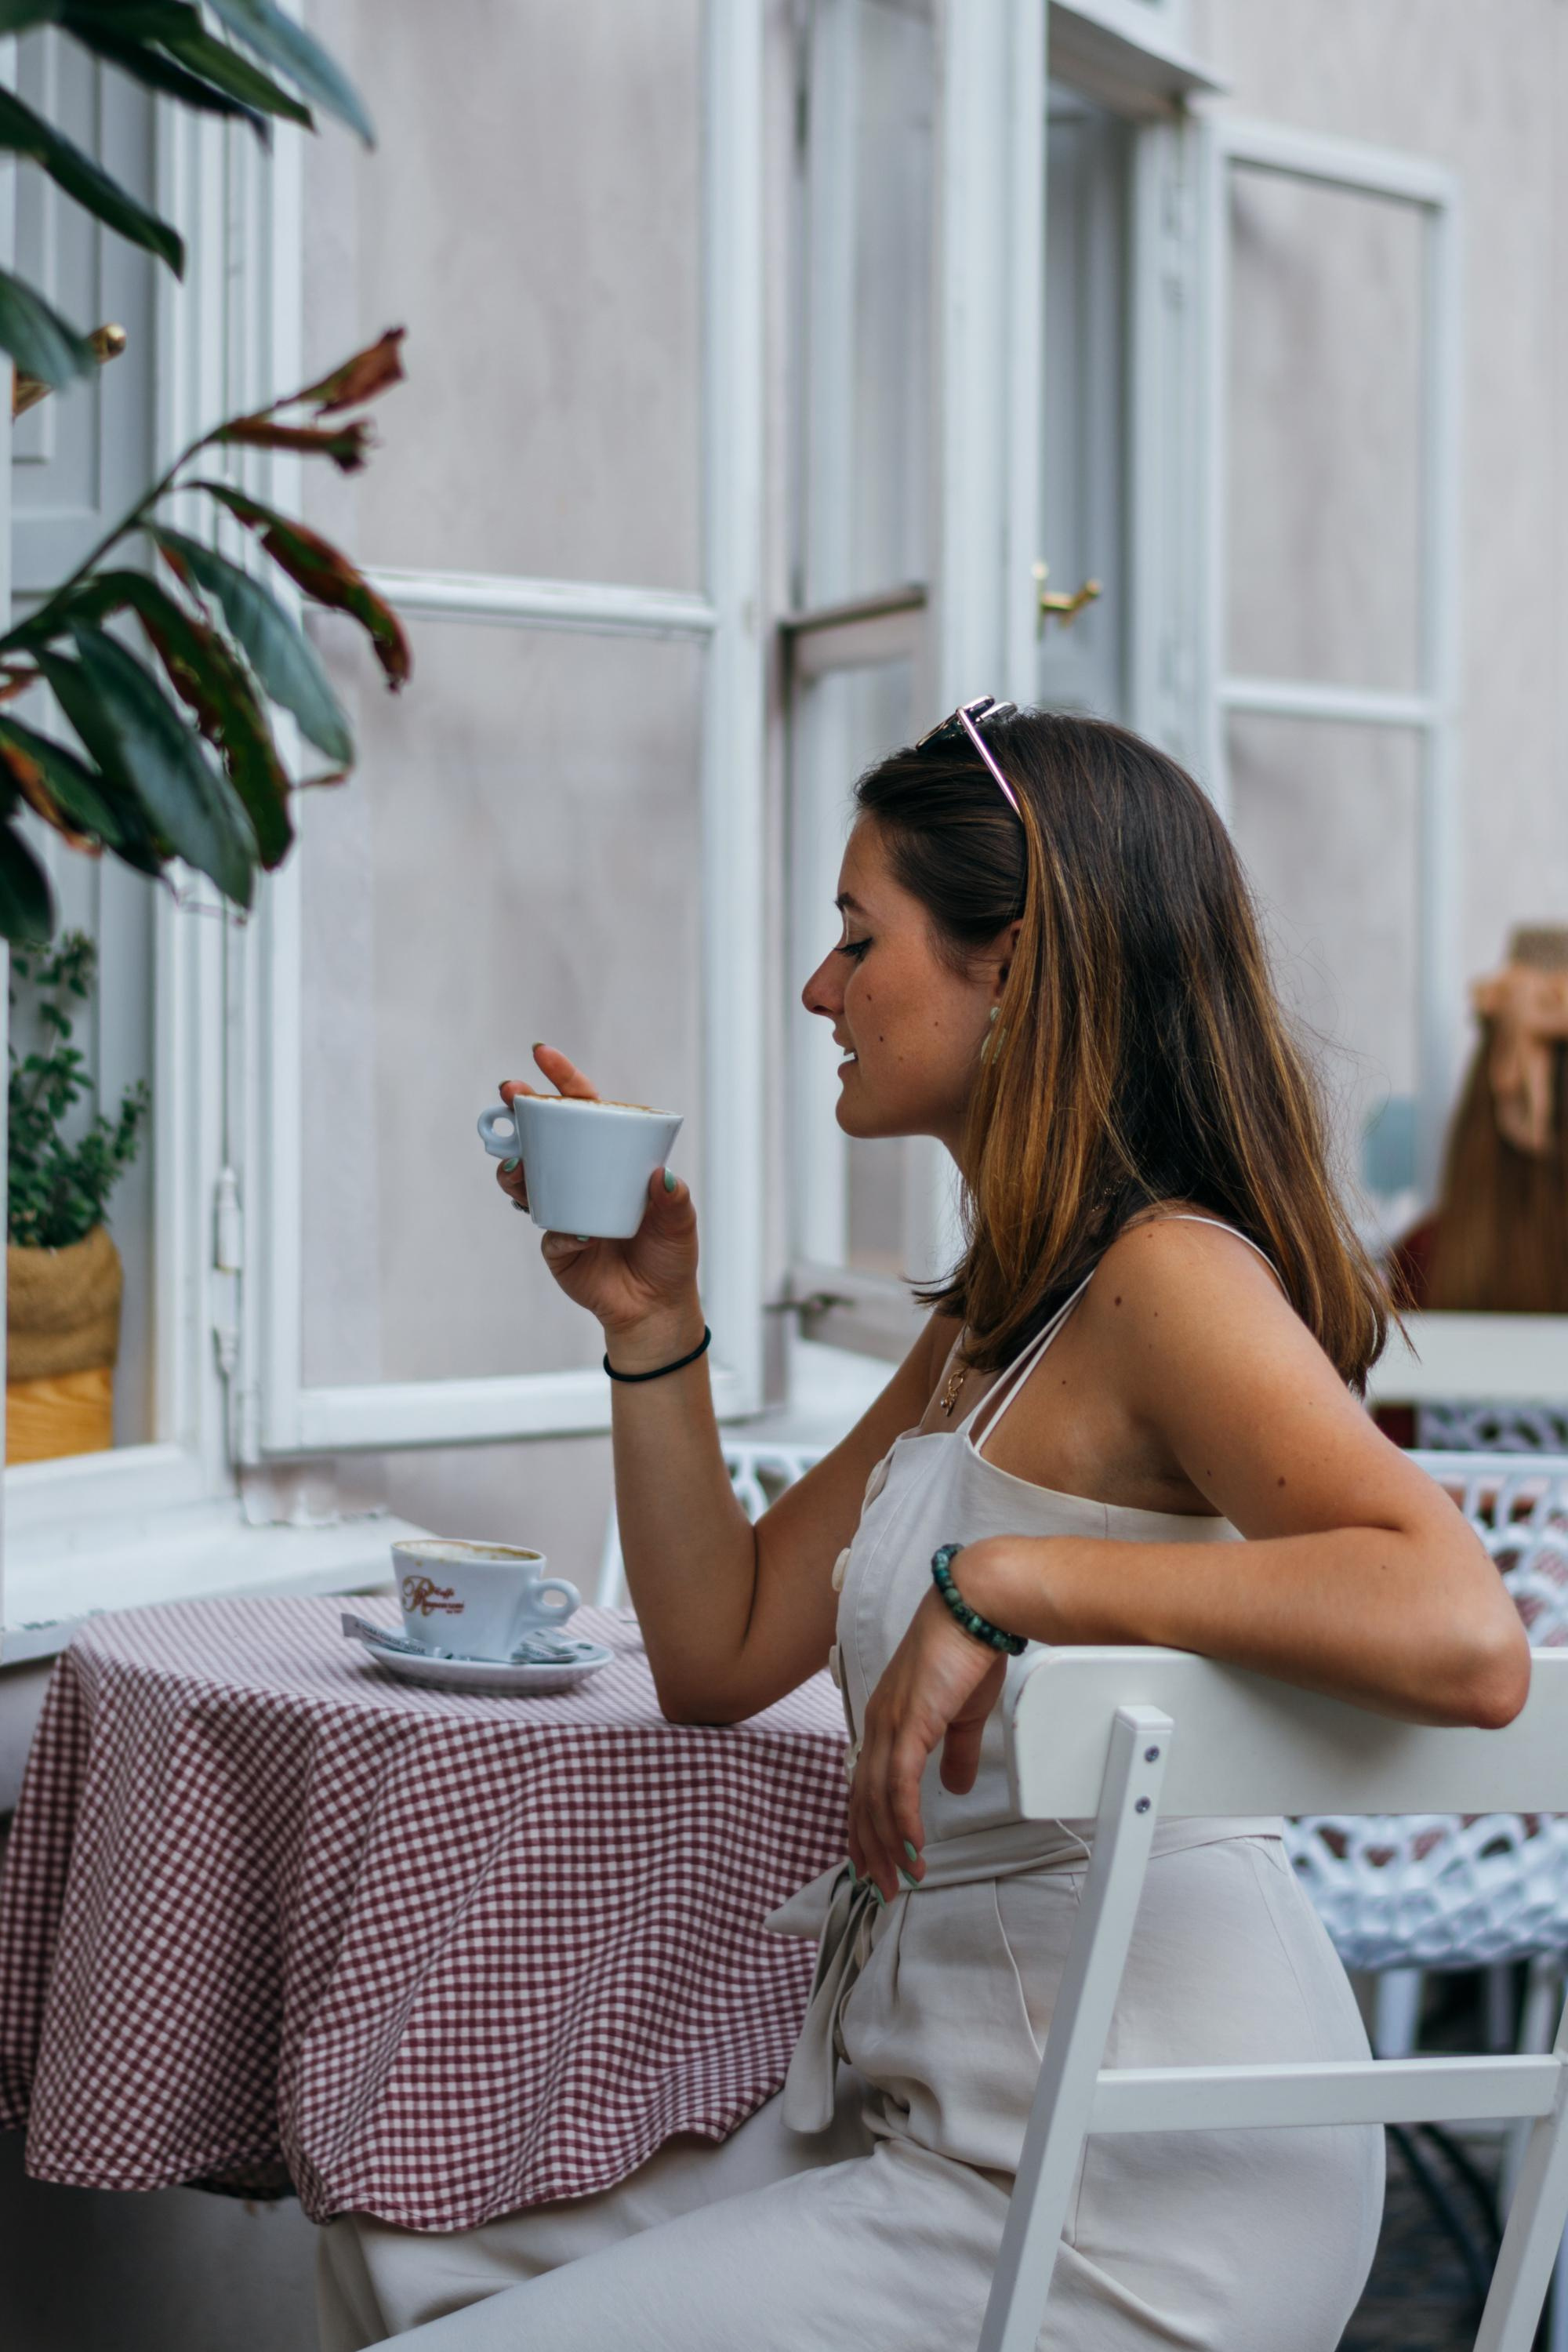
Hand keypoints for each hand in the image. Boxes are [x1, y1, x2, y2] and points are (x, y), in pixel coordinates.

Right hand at [495, 1045, 700, 1343]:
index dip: (561, 1081)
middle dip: (521, 1114)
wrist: (656, 1308)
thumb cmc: (668, 1254)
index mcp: (608, 1160)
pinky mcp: (558, 1248)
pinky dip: (562, 1231)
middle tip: (510, 1095)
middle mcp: (579, 1179)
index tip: (540, 1054)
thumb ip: (675, 1199)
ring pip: (527, 1180)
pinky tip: (581, 1233)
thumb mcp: (681, 1221)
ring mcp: (563, 1210)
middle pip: (543, 1139)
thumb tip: (662, 1177)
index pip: (583, 1111)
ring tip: (516, 1163)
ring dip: (516, 1168)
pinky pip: (551, 1233)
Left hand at [848, 1549, 1017, 1899]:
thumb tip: (954, 1787)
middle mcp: (877, 1724)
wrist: (975, 1611)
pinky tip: (911, 1847)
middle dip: (869, 1849)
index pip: (864, 1785)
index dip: (866, 1828)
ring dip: (887, 1845)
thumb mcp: (961, 1715)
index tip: (875, 1862)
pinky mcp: (909, 1723)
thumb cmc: (968, 1654)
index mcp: (885, 1721)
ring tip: (901, 1880)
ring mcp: (889, 1723)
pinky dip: (903, 1820)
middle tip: (882, 1889)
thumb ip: (954, 1753)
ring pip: (876, 1799)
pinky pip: (899, 1784)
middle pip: (862, 1800)